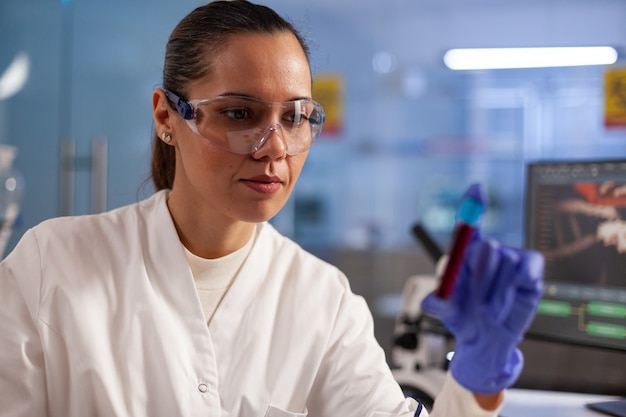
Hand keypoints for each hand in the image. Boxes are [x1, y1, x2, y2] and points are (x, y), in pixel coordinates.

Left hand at [421, 202, 543, 393]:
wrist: (487, 340)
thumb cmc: (464, 318)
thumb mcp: (447, 312)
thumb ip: (438, 305)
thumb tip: (430, 302)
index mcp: (464, 253)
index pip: (469, 224)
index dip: (473, 205)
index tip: (477, 188)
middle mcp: (488, 252)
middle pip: (486, 247)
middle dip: (480, 275)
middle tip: (476, 300)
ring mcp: (510, 260)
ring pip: (506, 262)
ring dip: (496, 291)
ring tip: (489, 311)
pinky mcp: (530, 271)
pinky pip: (529, 265)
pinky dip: (519, 282)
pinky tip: (510, 299)